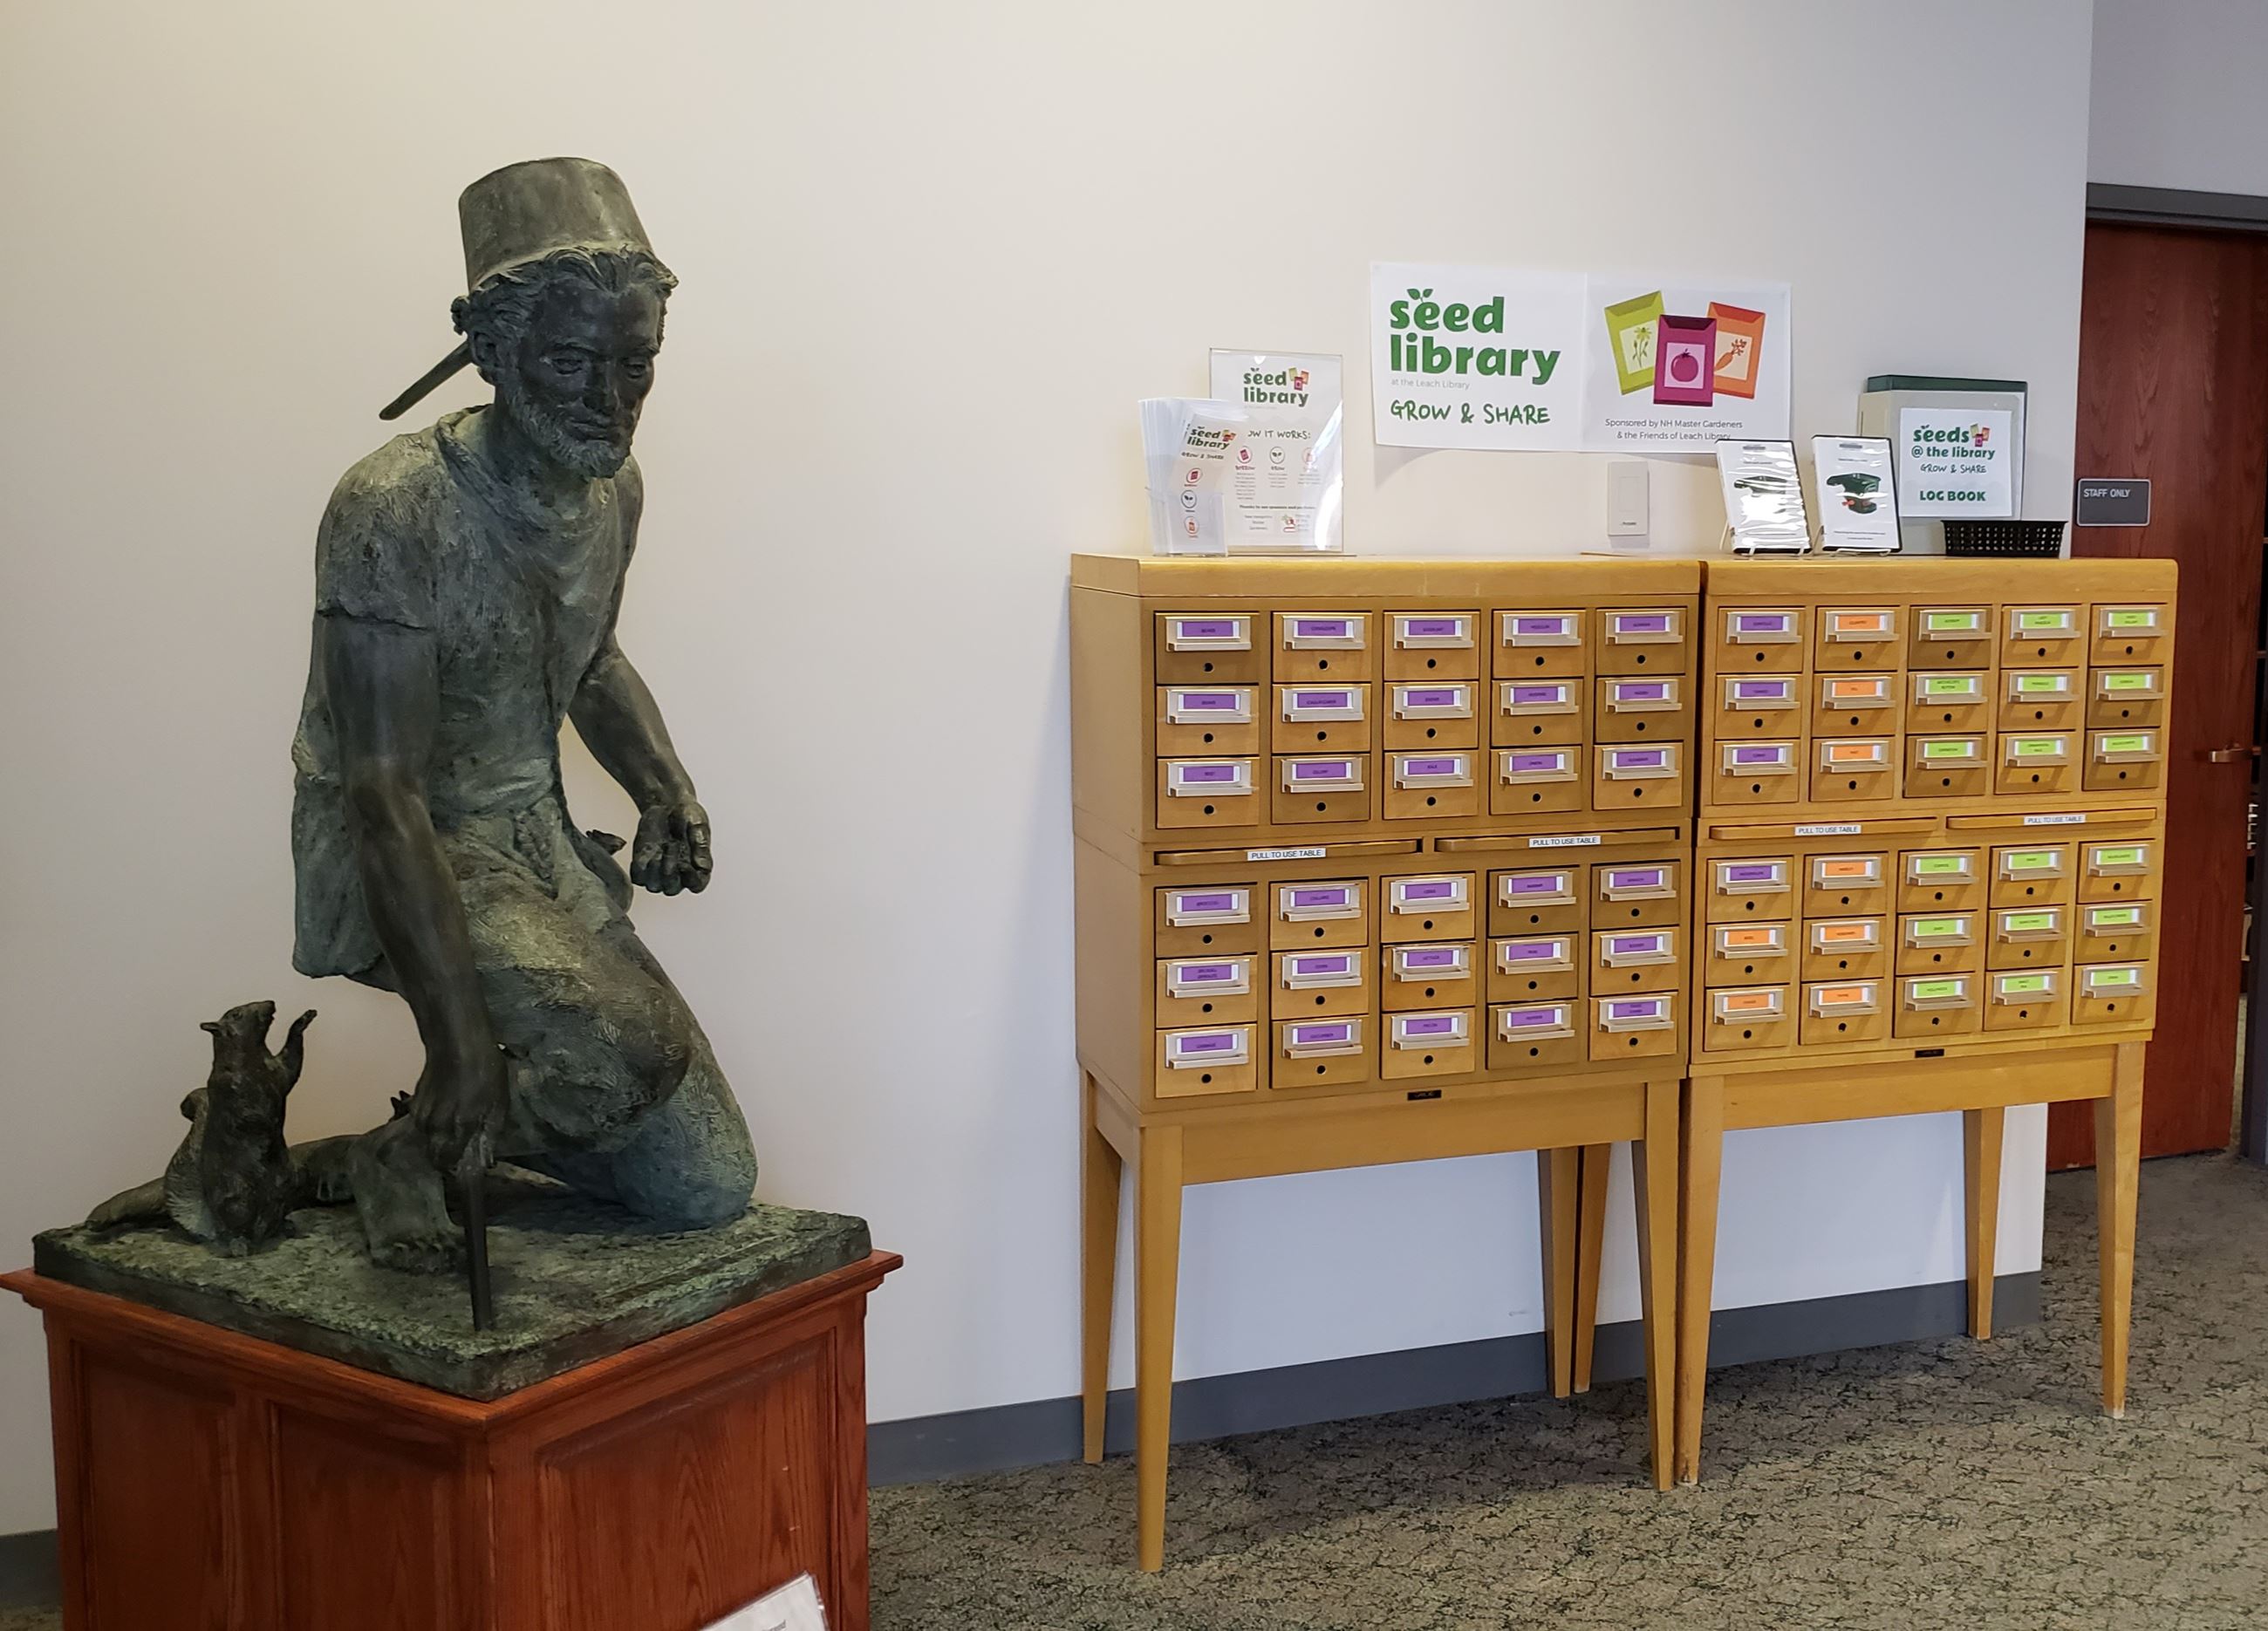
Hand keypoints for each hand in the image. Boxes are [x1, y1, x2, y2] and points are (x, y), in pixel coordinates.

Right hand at [411, 1043, 507, 1173]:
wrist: (457, 1043)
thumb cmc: (485, 1071)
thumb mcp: (499, 1103)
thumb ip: (491, 1133)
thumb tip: (486, 1160)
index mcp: (459, 1128)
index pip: (450, 1163)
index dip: (458, 1172)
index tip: (465, 1176)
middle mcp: (435, 1127)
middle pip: (435, 1157)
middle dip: (446, 1159)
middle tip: (461, 1149)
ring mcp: (421, 1115)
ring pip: (428, 1141)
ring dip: (439, 1140)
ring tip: (455, 1125)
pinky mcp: (414, 1103)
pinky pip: (422, 1125)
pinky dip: (432, 1125)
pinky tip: (445, 1111)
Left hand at [633, 798, 712, 894]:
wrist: (669, 806)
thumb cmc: (687, 815)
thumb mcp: (699, 826)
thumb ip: (701, 846)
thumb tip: (702, 866)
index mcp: (697, 866)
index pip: (697, 885)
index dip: (690, 879)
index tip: (685, 864)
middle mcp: (679, 873)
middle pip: (672, 889)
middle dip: (669, 872)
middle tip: (671, 847)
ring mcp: (659, 871)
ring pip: (654, 885)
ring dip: (653, 869)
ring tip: (658, 847)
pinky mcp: (643, 865)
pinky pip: (638, 877)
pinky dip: (639, 868)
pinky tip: (646, 850)